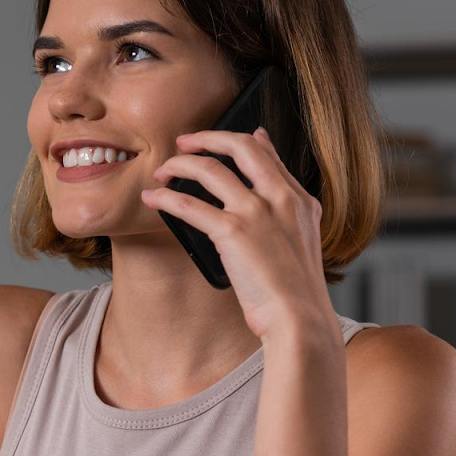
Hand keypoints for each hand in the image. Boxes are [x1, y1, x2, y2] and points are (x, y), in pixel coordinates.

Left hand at [139, 126, 334, 343]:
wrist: (300, 319)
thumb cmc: (296, 295)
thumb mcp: (303, 247)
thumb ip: (286, 221)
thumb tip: (265, 202)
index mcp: (301, 203)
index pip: (270, 157)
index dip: (246, 140)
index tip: (231, 136)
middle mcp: (280, 199)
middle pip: (240, 147)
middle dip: (208, 138)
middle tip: (185, 142)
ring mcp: (257, 213)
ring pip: (209, 169)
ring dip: (179, 165)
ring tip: (162, 170)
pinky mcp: (233, 232)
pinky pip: (189, 205)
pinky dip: (165, 199)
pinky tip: (152, 199)